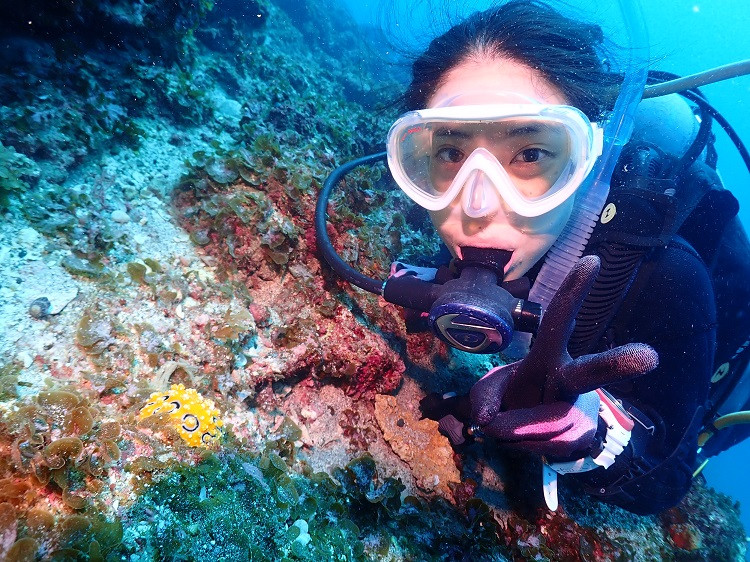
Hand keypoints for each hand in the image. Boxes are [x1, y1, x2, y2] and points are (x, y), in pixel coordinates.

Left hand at [469, 255, 658, 457]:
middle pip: (592, 372)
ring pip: (541, 426)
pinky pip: (536, 448)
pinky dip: (518, 445)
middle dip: (616, 364)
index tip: (593, 260)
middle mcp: (571, 380)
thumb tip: (488, 423)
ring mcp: (579, 413)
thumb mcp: (489, 392)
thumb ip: (483, 399)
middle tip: (648, 356)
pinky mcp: (579, 441)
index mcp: (549, 356)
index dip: (573, 290)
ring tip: (514, 423)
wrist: (541, 435)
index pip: (559, 319)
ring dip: (513, 430)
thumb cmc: (516, 398)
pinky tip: (528, 437)